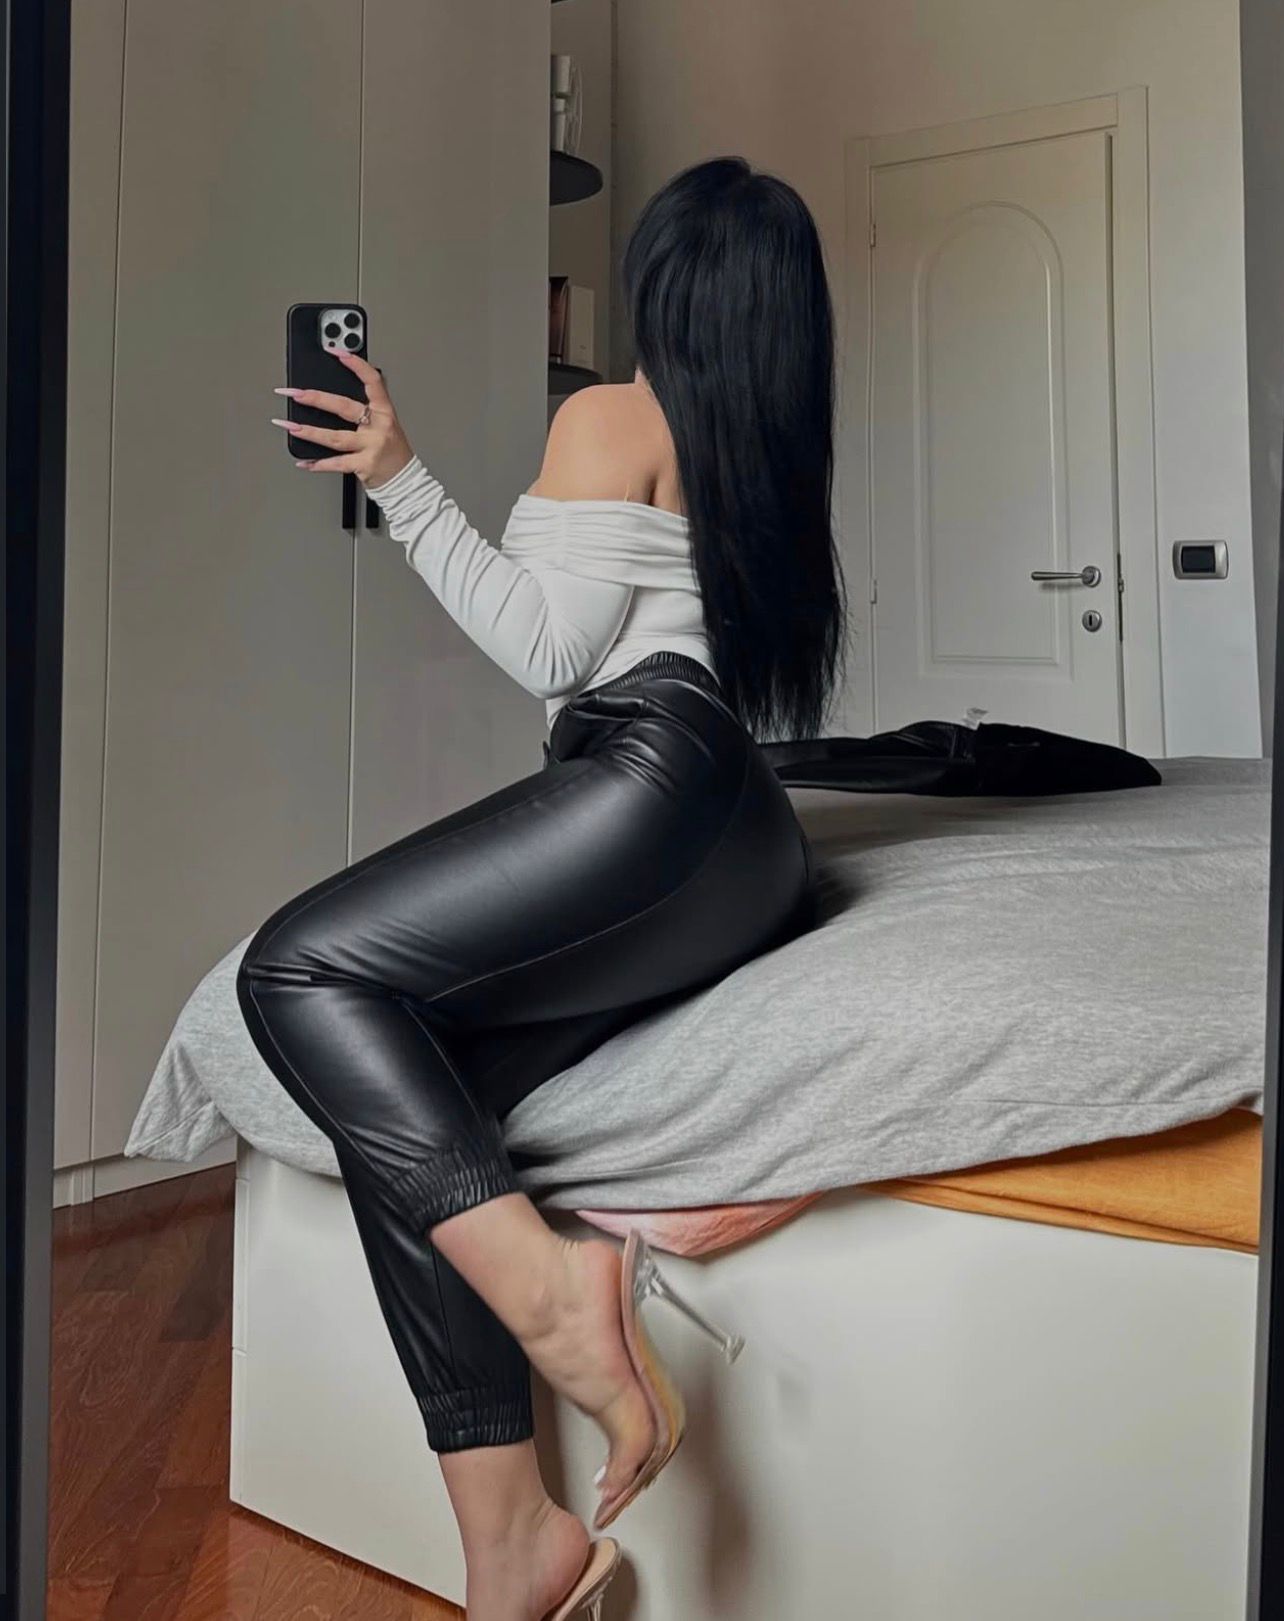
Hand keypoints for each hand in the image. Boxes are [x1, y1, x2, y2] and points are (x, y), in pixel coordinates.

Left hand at [270, 351, 414, 487]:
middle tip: (295, 393)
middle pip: (344, 407)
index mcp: (385, 411)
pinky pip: (337, 464)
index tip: (337, 352)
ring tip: (290, 426)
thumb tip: (332, 396)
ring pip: (336, 437)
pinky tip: (305, 462)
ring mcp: (372, 447)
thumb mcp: (386, 424)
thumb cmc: (392, 452)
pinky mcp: (365, 466)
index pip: (372, 381)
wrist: (406, 481)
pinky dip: (319, 464)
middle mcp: (379, 427)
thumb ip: (365, 409)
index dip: (356, 364)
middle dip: (316, 399)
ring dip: (309, 432)